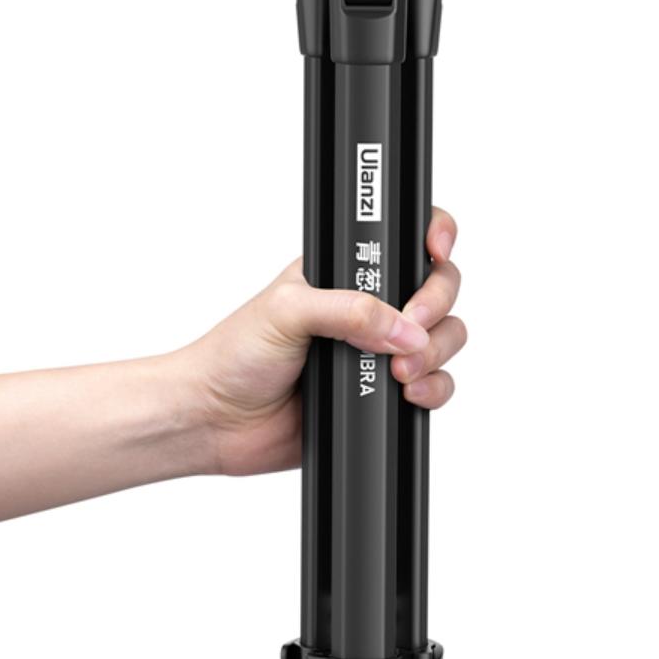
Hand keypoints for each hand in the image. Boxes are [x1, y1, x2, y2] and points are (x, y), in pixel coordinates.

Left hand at [183, 207, 465, 475]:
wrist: (215, 421)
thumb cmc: (234, 355)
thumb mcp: (285, 311)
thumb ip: (348, 310)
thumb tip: (403, 327)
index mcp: (345, 275)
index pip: (405, 240)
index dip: (434, 237)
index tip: (435, 251)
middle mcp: (369, 309)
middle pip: (438, 289)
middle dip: (436, 304)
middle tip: (412, 324)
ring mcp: (378, 353)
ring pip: (443, 339)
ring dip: (436, 352)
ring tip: (399, 371)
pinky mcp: (380, 396)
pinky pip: (434, 386)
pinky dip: (433, 389)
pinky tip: (407, 394)